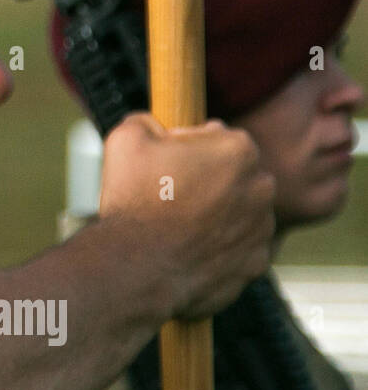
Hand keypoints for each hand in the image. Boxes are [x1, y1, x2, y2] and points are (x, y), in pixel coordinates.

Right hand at [99, 113, 274, 319]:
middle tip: (169, 195)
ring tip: (175, 226)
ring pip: (239, 212)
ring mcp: (262, 229)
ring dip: (215, 214)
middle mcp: (262, 187)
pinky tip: (187, 250)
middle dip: (208, 180)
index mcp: (238, 150)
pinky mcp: (255, 264)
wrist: (137, 269)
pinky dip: (218, 248)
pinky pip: (238, 248)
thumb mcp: (126, 139)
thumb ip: (146, 121)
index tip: (165, 164)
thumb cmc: (133, 201)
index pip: (218, 136)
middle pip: (234, 174)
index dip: (187, 147)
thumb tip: (151, 123)